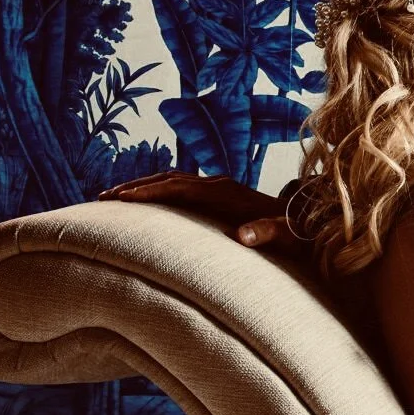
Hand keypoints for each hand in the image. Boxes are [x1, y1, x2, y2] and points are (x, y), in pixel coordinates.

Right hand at [99, 172, 295, 250]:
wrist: (311, 222)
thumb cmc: (296, 233)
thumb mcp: (285, 235)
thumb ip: (266, 233)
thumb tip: (243, 235)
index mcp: (227, 193)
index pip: (178, 187)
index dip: (148, 192)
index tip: (119, 199)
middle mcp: (220, 184)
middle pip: (169, 179)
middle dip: (135, 186)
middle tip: (102, 197)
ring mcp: (220, 187)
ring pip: (173, 180)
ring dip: (144, 187)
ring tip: (113, 198)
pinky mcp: (220, 195)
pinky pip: (182, 187)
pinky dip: (159, 191)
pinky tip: (145, 202)